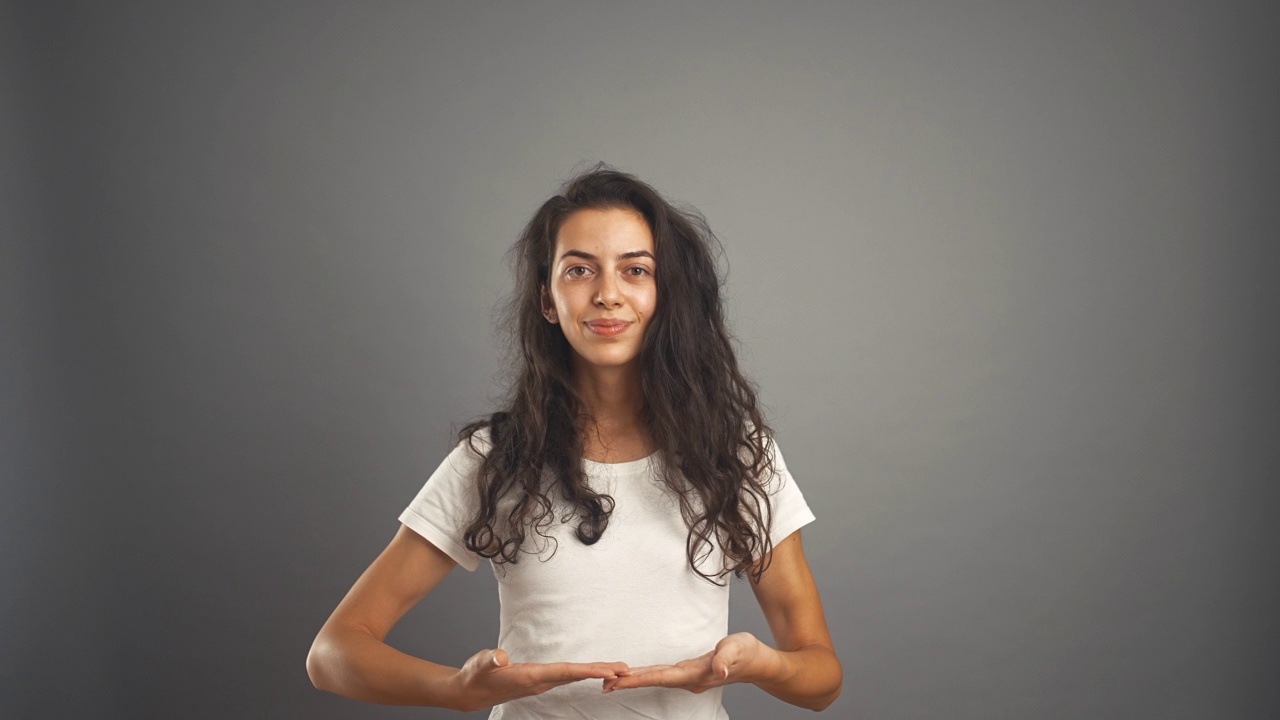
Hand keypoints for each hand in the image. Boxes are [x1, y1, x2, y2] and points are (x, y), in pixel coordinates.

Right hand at [452, 648, 628, 711]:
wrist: (469, 693)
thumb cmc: (475, 676)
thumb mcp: (479, 665)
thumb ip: (490, 660)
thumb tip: (501, 657)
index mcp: (530, 677)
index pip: (565, 672)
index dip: (588, 671)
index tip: (609, 672)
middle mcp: (540, 682)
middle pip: (576, 675)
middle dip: (602, 672)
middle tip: (626, 670)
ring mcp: (540, 683)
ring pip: (574, 676)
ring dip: (596, 673)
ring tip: (618, 670)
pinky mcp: (538, 681)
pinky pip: (567, 676)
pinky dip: (583, 673)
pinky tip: (593, 672)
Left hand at [603, 632, 775, 694]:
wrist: (759, 663)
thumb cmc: (748, 653)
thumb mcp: (738, 649)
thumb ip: (726, 659)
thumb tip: (717, 671)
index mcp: (696, 674)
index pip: (662, 676)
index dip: (640, 678)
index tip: (620, 680)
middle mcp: (689, 679)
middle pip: (654, 680)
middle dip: (629, 683)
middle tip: (605, 685)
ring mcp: (689, 678)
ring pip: (657, 679)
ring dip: (635, 680)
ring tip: (613, 682)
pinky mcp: (690, 673)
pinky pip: (662, 675)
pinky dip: (647, 674)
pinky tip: (638, 674)